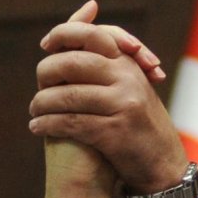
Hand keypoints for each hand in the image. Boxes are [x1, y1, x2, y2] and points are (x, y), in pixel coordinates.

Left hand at [31, 0, 188, 197]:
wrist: (162, 163)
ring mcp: (122, 104)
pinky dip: (48, 124)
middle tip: (36, 89)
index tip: (46, 46)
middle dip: (46, 74)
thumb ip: (105, 64)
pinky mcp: (114, 131)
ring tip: (34, 112)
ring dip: (42, 104)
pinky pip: (71, 122)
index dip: (63, 34)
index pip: (92, 34)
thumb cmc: (139, 124)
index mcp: (128, 64)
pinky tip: (37, 128)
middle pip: (73, 63)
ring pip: (68, 95)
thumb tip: (75, 33)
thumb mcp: (128, 87)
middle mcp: (127, 78)